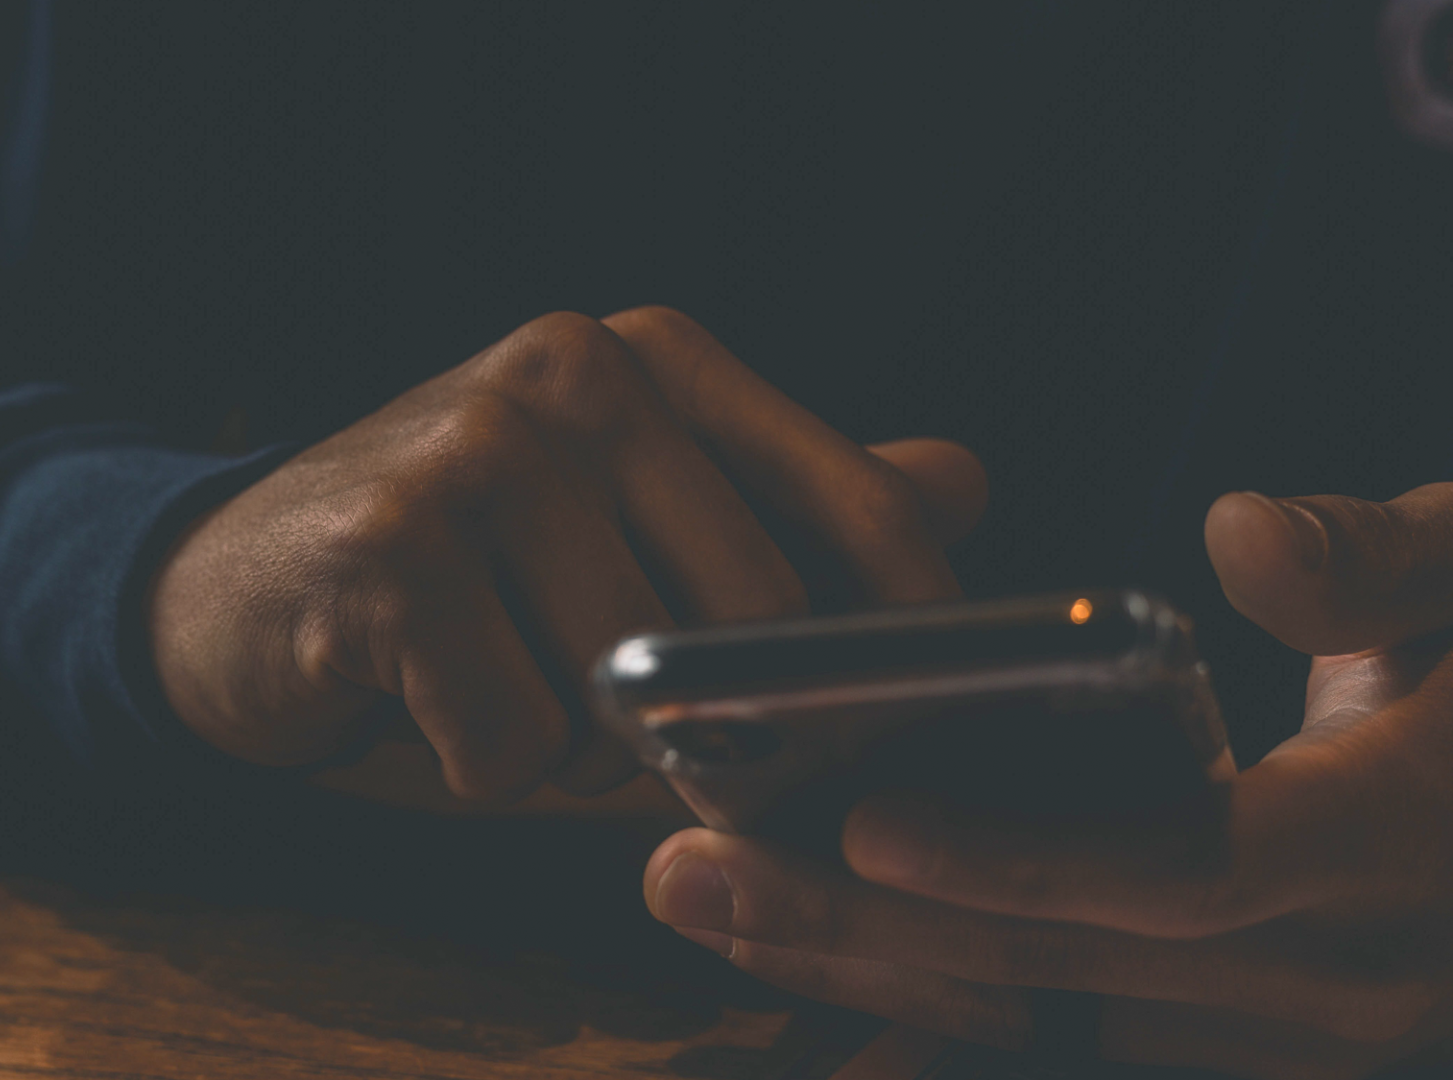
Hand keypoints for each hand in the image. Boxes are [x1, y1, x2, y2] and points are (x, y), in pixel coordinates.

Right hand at [151, 307, 984, 800]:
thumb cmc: (460, 573)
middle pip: (758, 625)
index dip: (903, 655)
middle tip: (655, 761)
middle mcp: (576, 376)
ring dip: (582, 753)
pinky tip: (428, 708)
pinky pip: (515, 740)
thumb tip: (964, 486)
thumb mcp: (629, 522)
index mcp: (657, 362)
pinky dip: (485, 769)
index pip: (864, 513)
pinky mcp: (391, 547)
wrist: (234, 591)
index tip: (895, 741)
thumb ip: (785, 509)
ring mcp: (479, 449)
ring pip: (629, 695)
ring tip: (508, 696)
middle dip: (723, 735)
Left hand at [645, 483, 1452, 1078]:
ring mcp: (1289, 1040)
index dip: (1023, 856)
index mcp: (1390, 843)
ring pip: (1047, 1028)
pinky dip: (934, 1028)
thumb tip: (1239, 534)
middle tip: (688, 868)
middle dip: (864, 925)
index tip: (867, 814)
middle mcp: (1338, 979)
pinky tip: (811, 983)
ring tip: (709, 909)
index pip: (1184, 866)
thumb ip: (1370, 564)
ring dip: (866, 977)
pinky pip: (1068, 1052)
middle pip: (1068, 969)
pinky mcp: (1241, 1052)